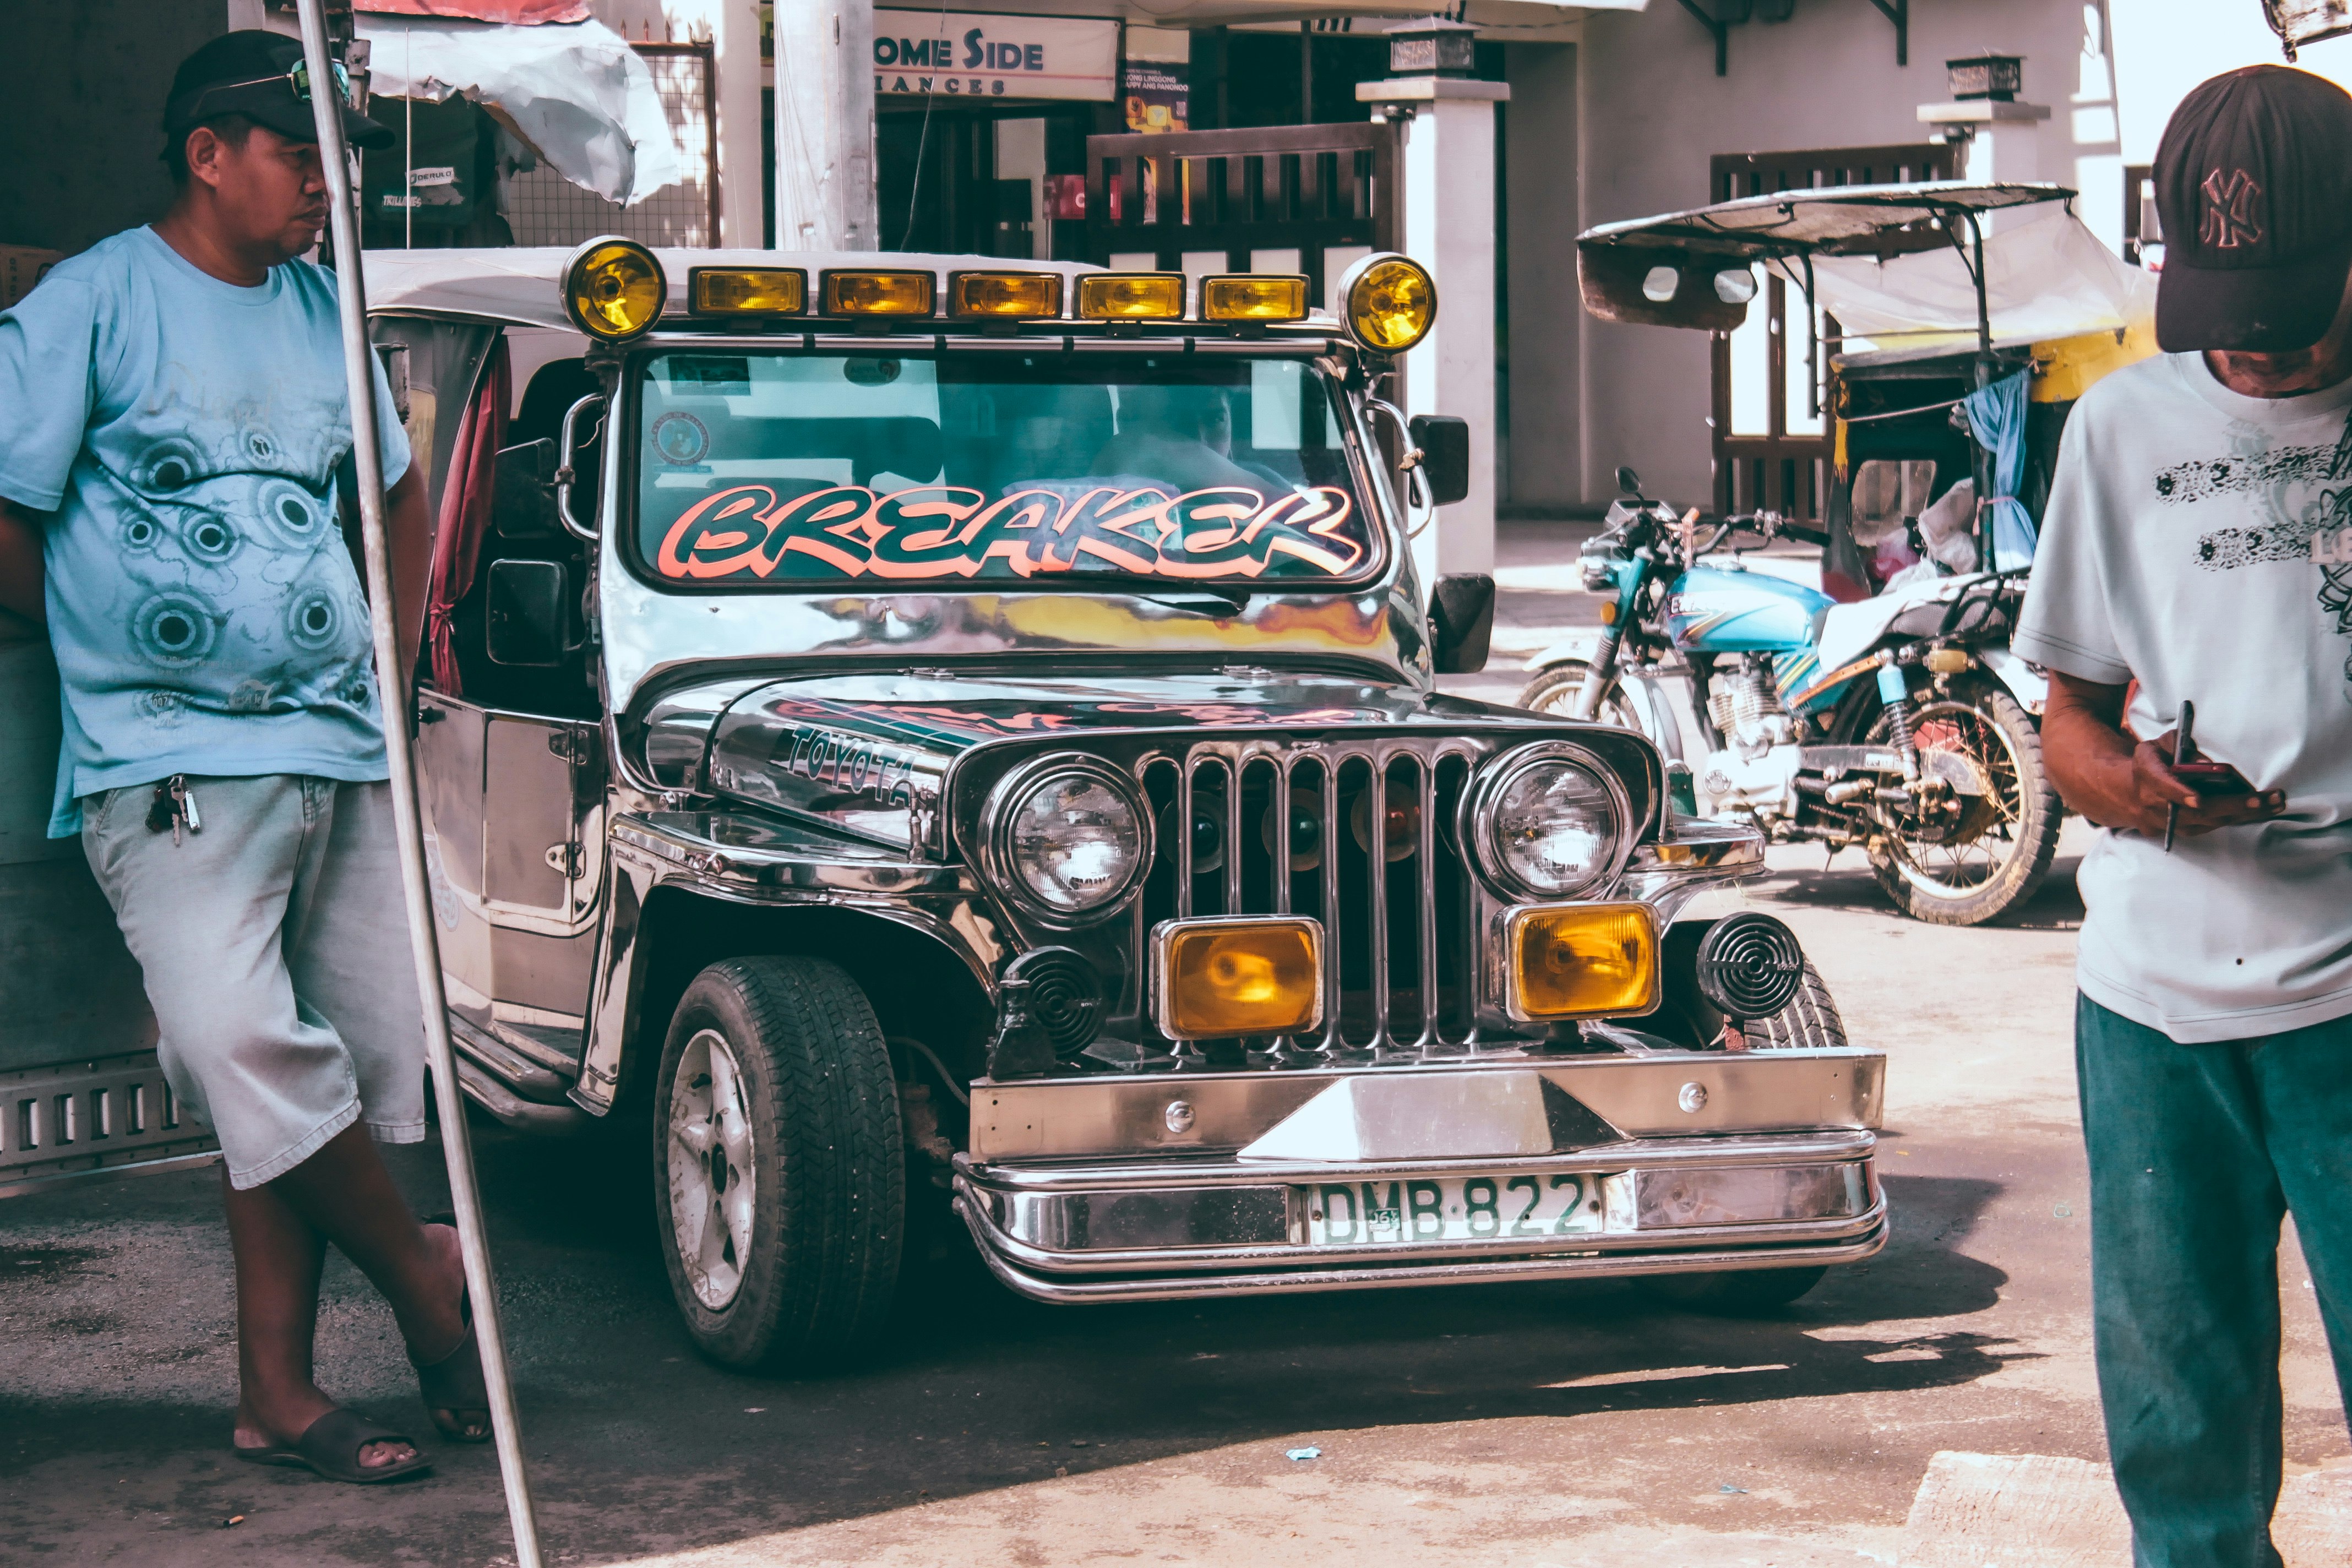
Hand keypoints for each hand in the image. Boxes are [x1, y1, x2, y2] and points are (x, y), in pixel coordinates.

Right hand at [2120, 731, 2286, 837]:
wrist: (2128, 793)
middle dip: (2232, 805)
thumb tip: (2207, 763)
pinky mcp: (2181, 831)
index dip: (2179, 793)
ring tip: (2275, 802)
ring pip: (2208, 821)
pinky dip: (2236, 817)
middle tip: (2264, 799)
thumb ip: (2180, 745)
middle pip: (2195, 810)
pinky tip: (2260, 809)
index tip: (2197, 799)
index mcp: (2147, 775)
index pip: (2161, 785)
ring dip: (2243, 813)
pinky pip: (2211, 826)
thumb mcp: (2160, 743)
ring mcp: (2168, 822)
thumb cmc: (2153, 761)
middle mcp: (2155, 804)